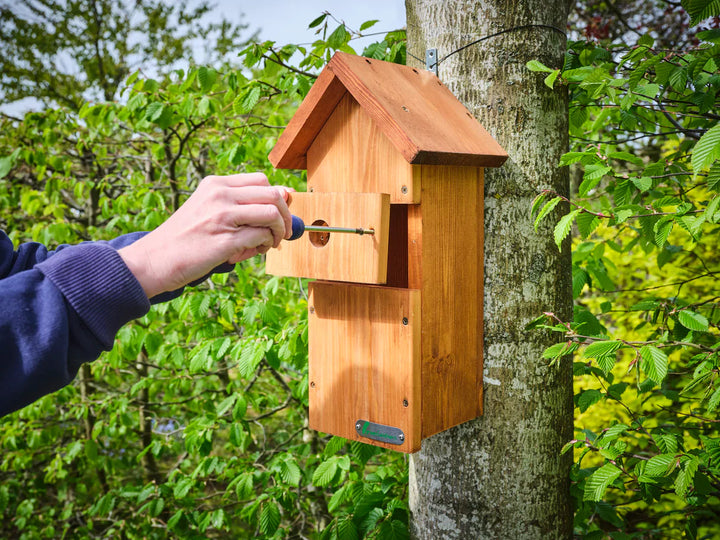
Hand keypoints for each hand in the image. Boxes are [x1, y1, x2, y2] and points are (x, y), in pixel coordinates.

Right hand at [119, 173, 291, 297]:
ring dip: (278, 231)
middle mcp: (219, 195)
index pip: (261, 180)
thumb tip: (287, 194)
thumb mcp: (210, 210)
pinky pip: (261, 236)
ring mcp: (222, 216)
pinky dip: (265, 244)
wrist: (154, 259)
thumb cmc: (187, 238)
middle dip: (285, 215)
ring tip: (269, 243)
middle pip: (272, 194)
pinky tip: (255, 251)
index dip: (278, 198)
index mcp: (215, 184)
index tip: (279, 215)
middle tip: (283, 232)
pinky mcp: (225, 240)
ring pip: (272, 213)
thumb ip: (244, 204)